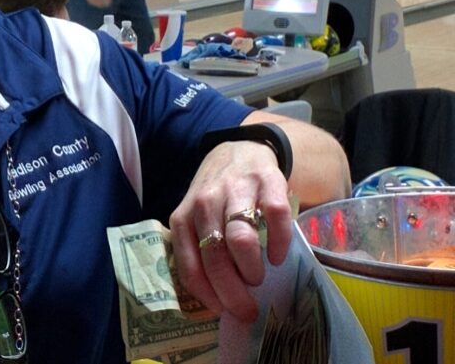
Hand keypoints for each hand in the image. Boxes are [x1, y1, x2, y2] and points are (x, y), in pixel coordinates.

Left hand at [168, 141, 291, 321]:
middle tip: (248, 309)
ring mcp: (236, 190)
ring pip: (240, 238)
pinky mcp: (267, 181)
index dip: (208, 295)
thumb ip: (200, 252)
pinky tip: (278, 257)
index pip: (190, 266)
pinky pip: (275, 216)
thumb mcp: (196, 220)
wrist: (239, 151)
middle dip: (233, 291)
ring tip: (258, 279)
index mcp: (183, 218)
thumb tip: (217, 301)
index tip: (224, 312)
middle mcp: (205, 203)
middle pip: (215, 256)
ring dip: (251, 268)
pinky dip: (279, 242)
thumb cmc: (216, 198)